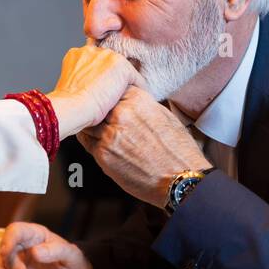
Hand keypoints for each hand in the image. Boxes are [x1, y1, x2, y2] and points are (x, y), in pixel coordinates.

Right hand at [0, 222, 92, 268]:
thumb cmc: (73, 265)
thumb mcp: (72, 256)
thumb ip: (57, 251)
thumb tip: (35, 251)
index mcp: (34, 235)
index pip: (15, 230)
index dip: (8, 239)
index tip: (6, 252)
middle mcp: (19, 246)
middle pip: (4, 252)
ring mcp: (12, 261)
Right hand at [45, 43, 144, 137]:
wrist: (72, 107)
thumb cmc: (68, 104)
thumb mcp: (71, 87)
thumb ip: (82, 80)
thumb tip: (91, 88)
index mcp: (76, 55)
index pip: (95, 62)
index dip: (100, 76)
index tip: (104, 87)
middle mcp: (92, 50)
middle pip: (109, 63)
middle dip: (113, 77)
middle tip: (117, 94)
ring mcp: (107, 56)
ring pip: (122, 70)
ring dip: (124, 82)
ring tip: (129, 98)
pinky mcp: (121, 65)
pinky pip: (136, 77)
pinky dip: (139, 88)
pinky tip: (139, 99)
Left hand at [78, 87, 210, 207]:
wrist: (180, 179)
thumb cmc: (178, 150)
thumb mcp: (165, 116)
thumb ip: (144, 106)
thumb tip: (131, 103)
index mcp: (137, 100)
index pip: (113, 90)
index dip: (111, 98)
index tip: (112, 104)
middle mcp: (121, 114)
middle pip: (99, 106)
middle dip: (100, 113)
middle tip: (103, 118)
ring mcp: (109, 134)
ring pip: (89, 124)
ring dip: (92, 127)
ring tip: (100, 132)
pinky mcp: (103, 154)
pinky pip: (88, 143)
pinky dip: (91, 142)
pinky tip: (100, 145)